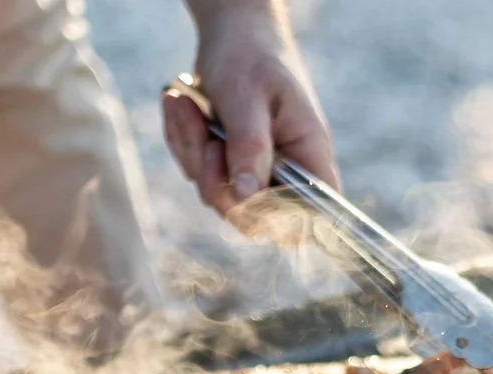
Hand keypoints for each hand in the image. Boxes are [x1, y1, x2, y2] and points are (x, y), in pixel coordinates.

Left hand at [166, 1, 337, 217]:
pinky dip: (182, 141)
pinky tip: (184, 105)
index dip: (278, 221)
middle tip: (203, 136)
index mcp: (310, 160)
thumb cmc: (250, 57)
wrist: (232, 33)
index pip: (310, 218)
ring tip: (185, 102)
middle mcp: (287, 175)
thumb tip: (246, 197)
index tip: (241, 193)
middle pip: (251, 217)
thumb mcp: (247, 97)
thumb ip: (250, 148)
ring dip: (190, 150)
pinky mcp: (229, 167)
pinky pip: (197, 175)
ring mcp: (257, 174)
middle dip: (213, 177)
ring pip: (216, 195)